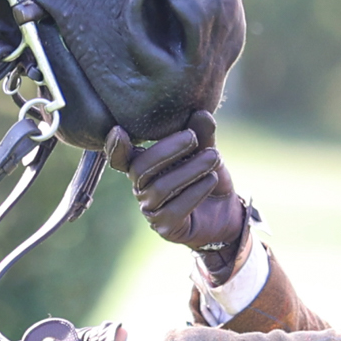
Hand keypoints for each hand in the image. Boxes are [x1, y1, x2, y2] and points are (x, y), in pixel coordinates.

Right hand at [105, 112, 250, 282]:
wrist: (227, 212)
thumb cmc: (208, 176)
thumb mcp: (206, 151)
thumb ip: (202, 134)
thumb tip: (201, 113)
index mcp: (144, 166)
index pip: (120, 159)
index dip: (114, 147)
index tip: (118, 130)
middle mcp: (141, 188)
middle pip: (140, 169)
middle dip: (167, 150)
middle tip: (192, 137)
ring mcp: (151, 210)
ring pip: (160, 188)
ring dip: (189, 170)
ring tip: (214, 157)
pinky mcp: (165, 227)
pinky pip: (175, 209)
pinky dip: (195, 192)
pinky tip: (212, 180)